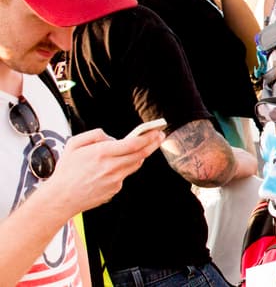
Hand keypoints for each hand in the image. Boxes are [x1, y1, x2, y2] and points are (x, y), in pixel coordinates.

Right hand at [42, 128, 163, 215]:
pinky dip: (123, 169)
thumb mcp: (74, 144)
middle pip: (141, 154)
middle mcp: (111, 167)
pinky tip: (114, 167)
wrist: (60, 198)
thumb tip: (112, 137)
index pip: (134, 144)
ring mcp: (114, 180)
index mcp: (102, 154)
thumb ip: (95, 135)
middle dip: (153, 144)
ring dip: (141, 155)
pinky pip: (123, 176)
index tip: (157, 131)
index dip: (149, 137)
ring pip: (135, 165)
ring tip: (144, 147)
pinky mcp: (114, 190)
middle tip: (160, 136)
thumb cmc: (65, 171)